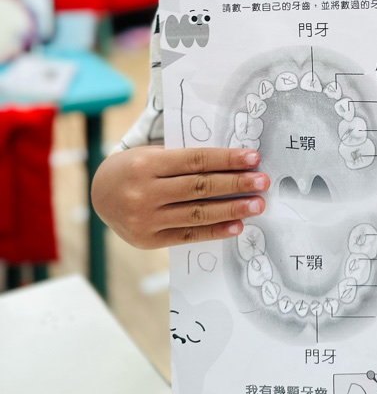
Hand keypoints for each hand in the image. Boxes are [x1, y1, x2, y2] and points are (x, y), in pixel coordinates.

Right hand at [91, 145, 269, 248]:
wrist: (97, 194)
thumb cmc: (133, 167)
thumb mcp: (150, 153)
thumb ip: (182, 159)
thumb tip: (230, 163)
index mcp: (146, 164)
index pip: (195, 160)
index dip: (226, 159)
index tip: (253, 158)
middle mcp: (145, 193)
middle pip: (200, 187)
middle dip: (236, 184)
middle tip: (262, 182)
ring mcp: (146, 220)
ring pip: (197, 213)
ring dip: (232, 209)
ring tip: (257, 205)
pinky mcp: (149, 240)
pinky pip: (188, 235)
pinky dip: (215, 231)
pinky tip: (237, 226)